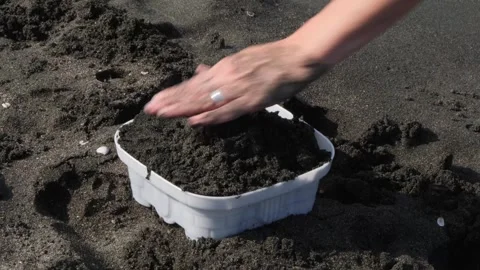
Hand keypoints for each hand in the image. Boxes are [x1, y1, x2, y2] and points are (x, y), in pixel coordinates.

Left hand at [143, 39, 325, 125]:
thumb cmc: (271, 59)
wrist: (297, 57)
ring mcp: (238, 88)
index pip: (193, 84)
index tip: (156, 100)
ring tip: (161, 113)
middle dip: (170, 101)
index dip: (174, 93)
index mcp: (224, 68)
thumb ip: (220, 71)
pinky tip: (194, 120)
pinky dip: (210, 116)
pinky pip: (228, 110)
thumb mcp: (242, 60)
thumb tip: (199, 72)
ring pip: (205, 100)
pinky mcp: (252, 100)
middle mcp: (226, 76)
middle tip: (149, 110)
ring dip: (182, 107)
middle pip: (194, 92)